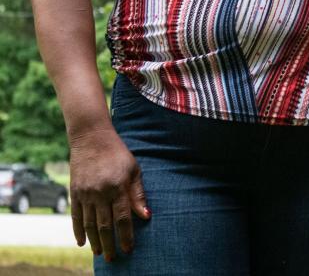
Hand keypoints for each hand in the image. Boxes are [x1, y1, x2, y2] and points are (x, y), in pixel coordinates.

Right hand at [69, 127, 149, 260]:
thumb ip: (138, 194)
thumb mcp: (134, 169)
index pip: (123, 218)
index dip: (126, 236)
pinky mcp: (74, 192)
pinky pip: (76, 217)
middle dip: (110, 244)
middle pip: (105, 225)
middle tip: (114, 258)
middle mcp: (100, 192)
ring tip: (99, 253)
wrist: (91, 138)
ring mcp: (85, 193)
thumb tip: (146, 216)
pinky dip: (78, 231)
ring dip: (95, 241)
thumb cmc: (118, 153)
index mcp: (118, 187)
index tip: (129, 249)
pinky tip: (81, 243)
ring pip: (90, 224)